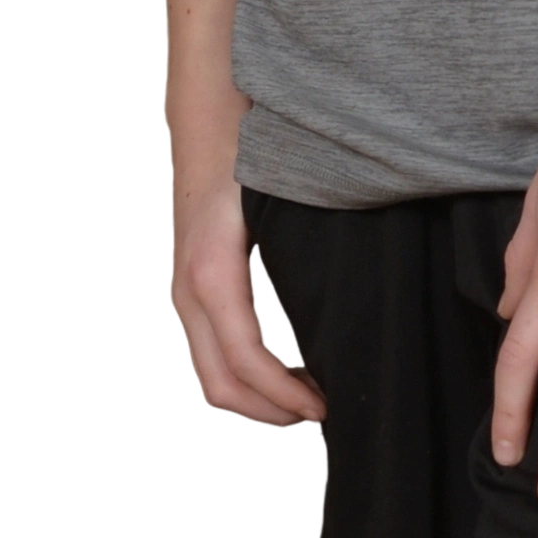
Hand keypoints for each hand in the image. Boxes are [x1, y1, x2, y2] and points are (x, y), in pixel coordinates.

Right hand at [167, 167, 327, 433]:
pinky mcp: (188, 294)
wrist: (209, 123)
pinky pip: (209, 358)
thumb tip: (353, 306)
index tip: (326, 408)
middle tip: (325, 414)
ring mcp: (183, 296)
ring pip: (210, 380)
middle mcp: (188, 292)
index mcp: (213, 274)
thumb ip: (305, 252)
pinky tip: (286, 371)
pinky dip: (244, 380)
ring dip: (257, 402)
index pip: (246, 361)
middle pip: (220, 386)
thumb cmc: (252, 157)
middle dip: (272, 412)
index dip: (285, 395)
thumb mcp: (282, 203)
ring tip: (308, 401)